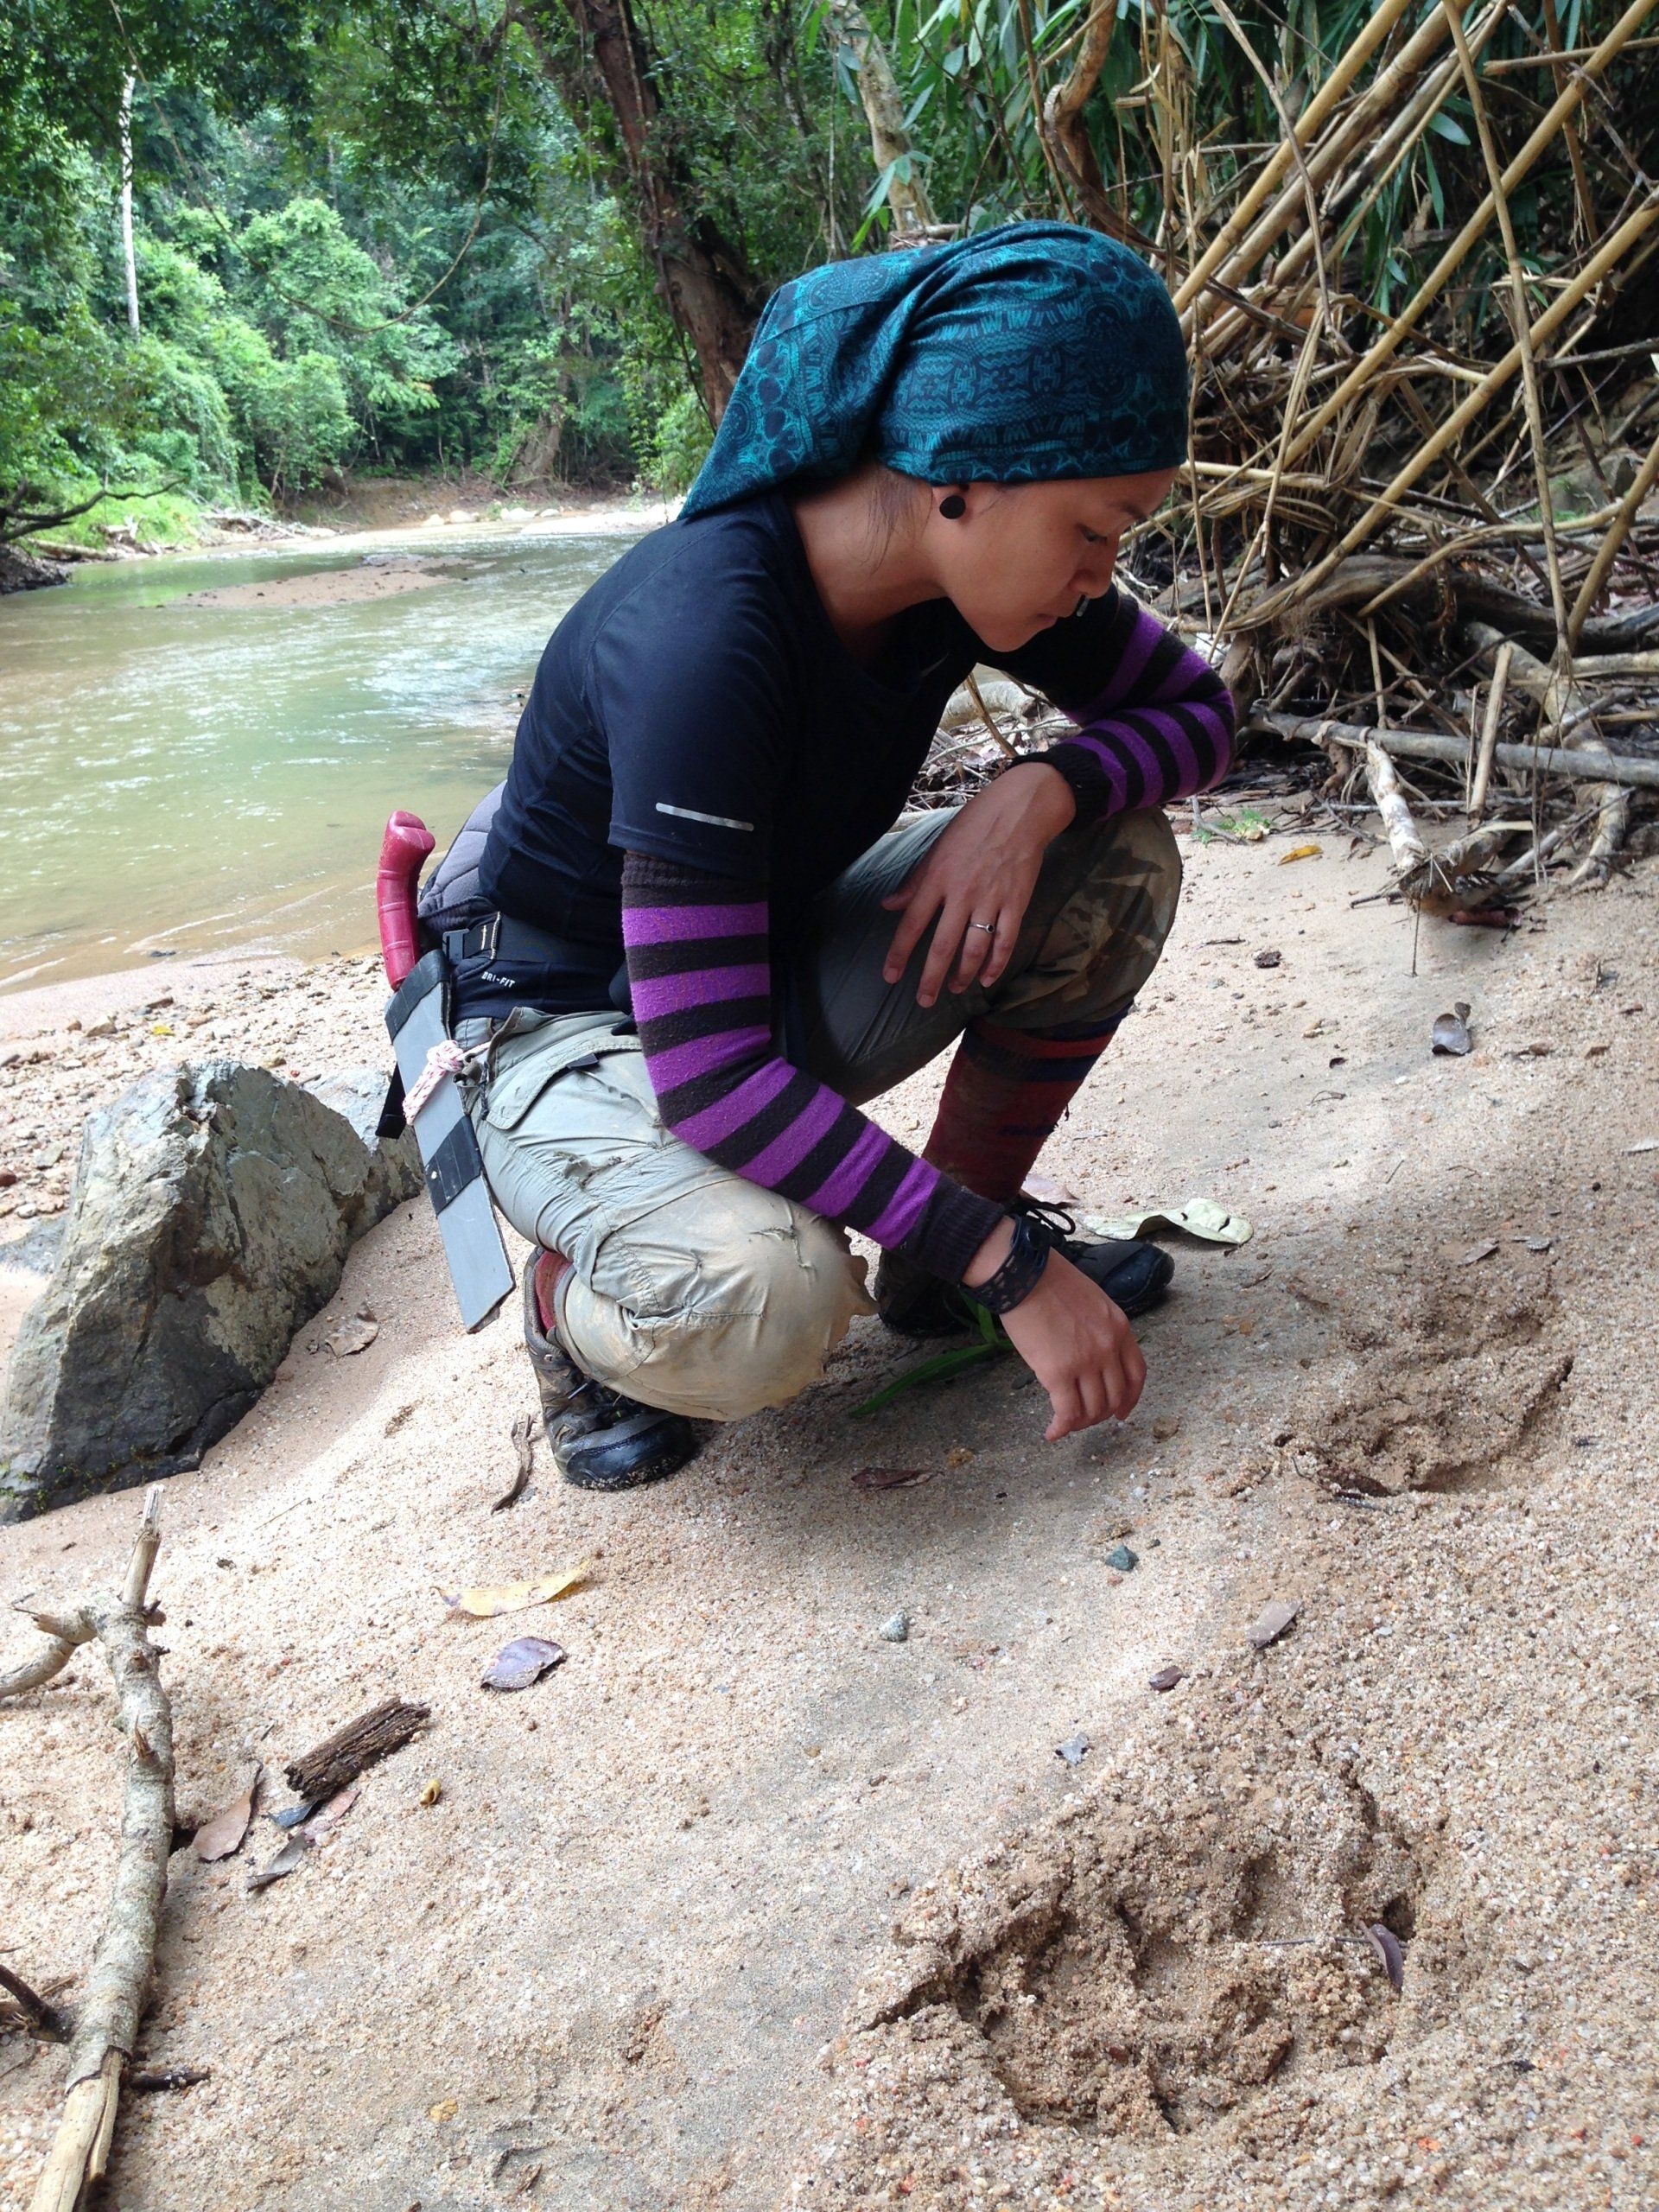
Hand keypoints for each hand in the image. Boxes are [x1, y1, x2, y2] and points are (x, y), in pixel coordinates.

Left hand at [882, 762, 1074, 1008]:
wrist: (1021, 810)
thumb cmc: (975, 825)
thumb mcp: (937, 847)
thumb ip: (914, 881)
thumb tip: (889, 905)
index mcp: (938, 878)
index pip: (912, 923)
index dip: (899, 954)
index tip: (890, 977)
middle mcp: (962, 893)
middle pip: (942, 946)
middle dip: (931, 978)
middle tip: (922, 1001)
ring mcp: (991, 900)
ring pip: (974, 949)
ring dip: (962, 975)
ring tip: (954, 990)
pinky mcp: (1016, 903)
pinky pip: (1005, 941)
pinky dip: (996, 964)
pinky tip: (986, 979)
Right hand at [965, 1232, 1144, 1440]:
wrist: (1024, 1274)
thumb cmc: (1049, 1280)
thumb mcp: (1092, 1301)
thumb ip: (1099, 1329)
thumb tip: (1088, 1355)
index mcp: (1119, 1328)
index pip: (1136, 1374)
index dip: (1131, 1398)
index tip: (1121, 1412)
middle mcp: (1108, 1348)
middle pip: (1115, 1396)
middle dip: (1100, 1414)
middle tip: (1083, 1419)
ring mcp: (1085, 1362)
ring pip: (1092, 1409)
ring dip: (1080, 1423)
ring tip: (1065, 1424)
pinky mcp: (1057, 1372)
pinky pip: (1066, 1412)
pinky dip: (1061, 1428)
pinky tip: (1051, 1432)